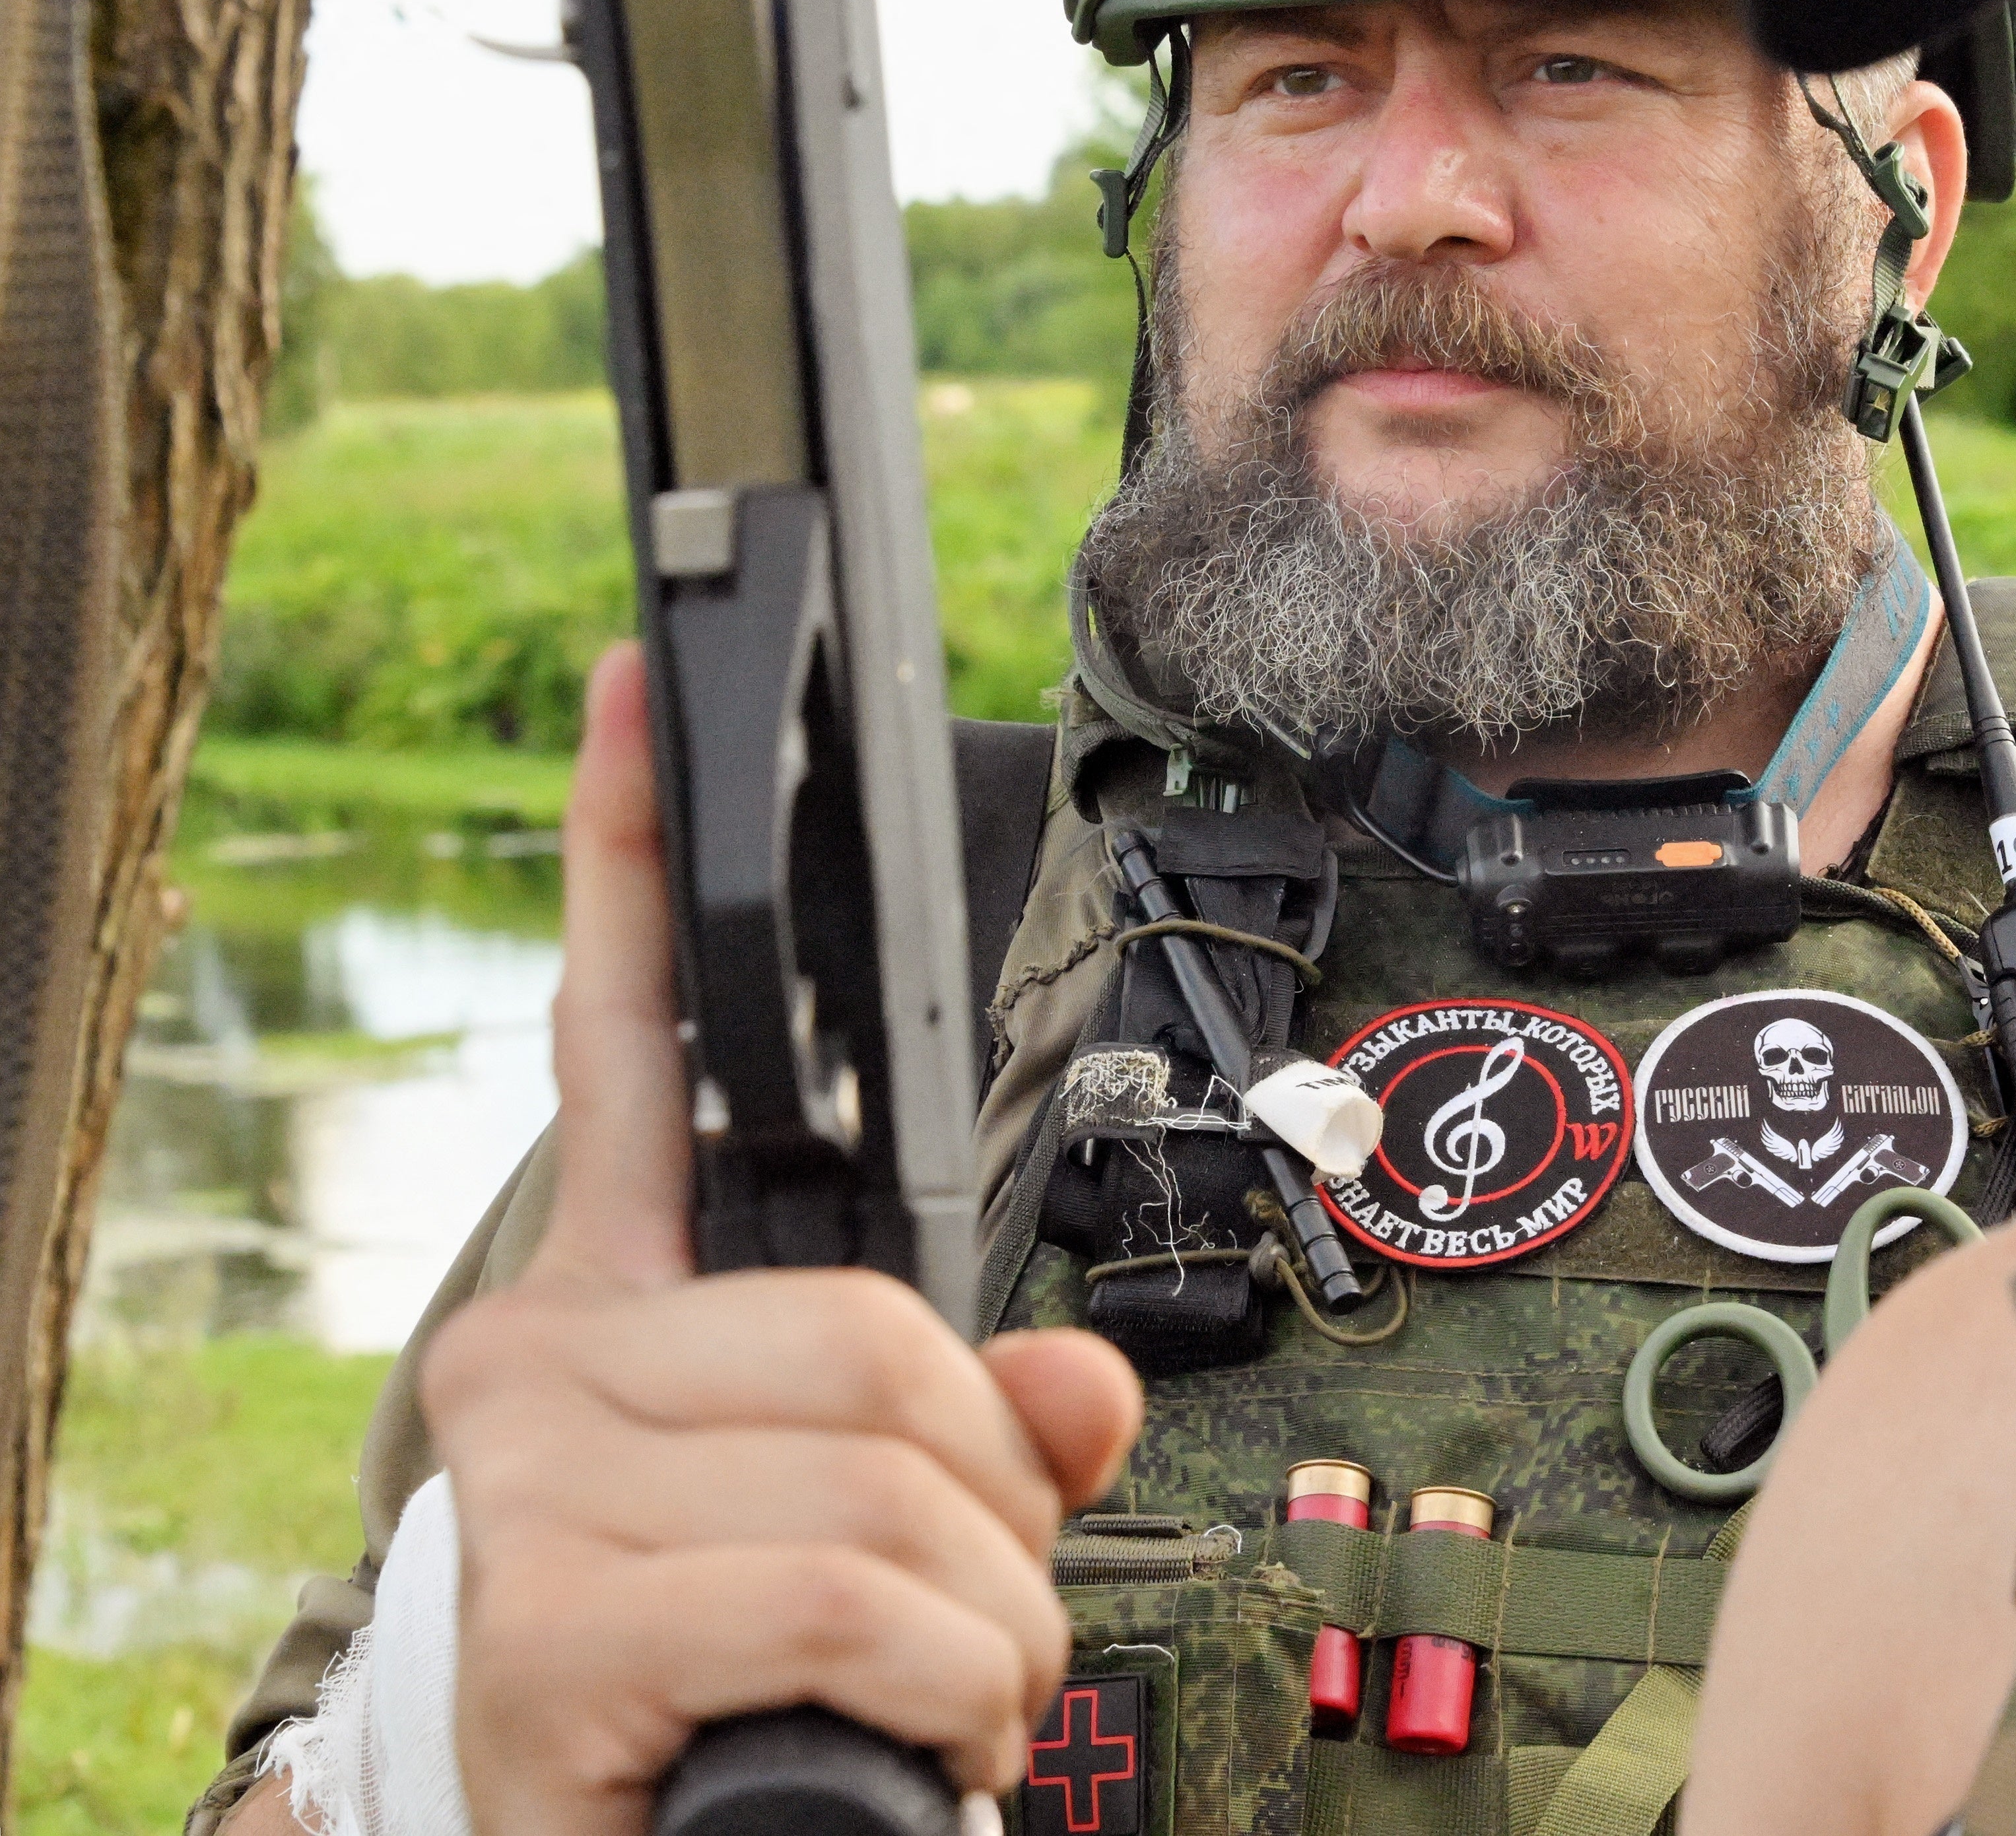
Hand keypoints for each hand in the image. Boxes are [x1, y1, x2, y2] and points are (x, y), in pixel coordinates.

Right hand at [427, 645, 1141, 1835]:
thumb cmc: (726, 1699)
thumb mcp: (863, 1544)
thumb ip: (978, 1437)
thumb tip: (1075, 1398)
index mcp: (613, 1315)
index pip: (625, 1050)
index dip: (640, 862)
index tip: (639, 691)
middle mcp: (543, 1363)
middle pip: (884, 1327)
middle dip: (992, 1498)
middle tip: (963, 1618)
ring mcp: (533, 1480)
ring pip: (903, 1468)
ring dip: (988, 1615)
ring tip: (935, 1697)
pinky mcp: (557, 1612)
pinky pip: (862, 1587)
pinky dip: (948, 1679)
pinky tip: (909, 1737)